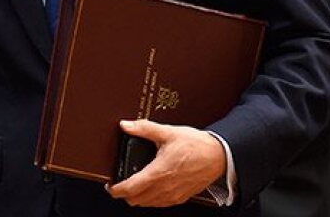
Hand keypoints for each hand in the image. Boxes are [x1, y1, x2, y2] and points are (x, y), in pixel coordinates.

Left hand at [106, 119, 225, 207]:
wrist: (219, 156)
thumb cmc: (197, 145)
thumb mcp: (168, 132)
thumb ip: (145, 129)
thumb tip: (126, 125)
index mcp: (158, 173)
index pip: (130, 189)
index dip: (115, 190)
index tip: (109, 185)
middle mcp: (164, 188)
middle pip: (135, 200)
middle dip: (124, 194)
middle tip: (120, 183)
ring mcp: (173, 195)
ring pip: (147, 204)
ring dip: (138, 197)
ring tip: (134, 184)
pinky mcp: (181, 197)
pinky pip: (160, 204)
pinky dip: (151, 199)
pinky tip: (152, 187)